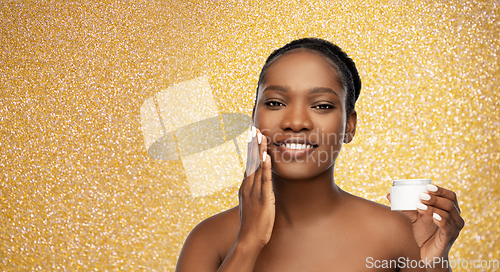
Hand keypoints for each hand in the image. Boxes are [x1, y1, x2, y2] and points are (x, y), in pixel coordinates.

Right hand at [237, 126, 274, 249]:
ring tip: (261, 137)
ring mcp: (254, 193)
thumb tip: (260, 186)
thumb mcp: (251, 206)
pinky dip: (265, 167)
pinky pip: (264, 180)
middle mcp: (247, 187)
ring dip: (259, 151)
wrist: (248, 240)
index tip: (252, 136)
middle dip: (252, 145)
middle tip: (254, 129)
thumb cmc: (252, 225)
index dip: (250, 149)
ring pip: (256, 168)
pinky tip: (266, 156)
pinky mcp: (263, 199)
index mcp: (245, 188)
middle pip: (250, 162)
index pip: (248, 164)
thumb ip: (255, 194)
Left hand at [389, 184, 464, 260]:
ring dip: (433, 208)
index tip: (427, 187)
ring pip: (447, 214)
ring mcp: (453, 229)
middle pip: (449, 203)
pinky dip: (441, 221)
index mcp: (450, 210)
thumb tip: (389, 196)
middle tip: (422, 196)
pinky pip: (447, 228)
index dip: (441, 190)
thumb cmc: (423, 233)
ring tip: (420, 205)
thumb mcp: (415, 218)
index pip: (450, 196)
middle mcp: (455, 218)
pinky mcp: (448, 239)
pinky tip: (433, 217)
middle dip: (435, 198)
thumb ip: (406, 207)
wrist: (427, 254)